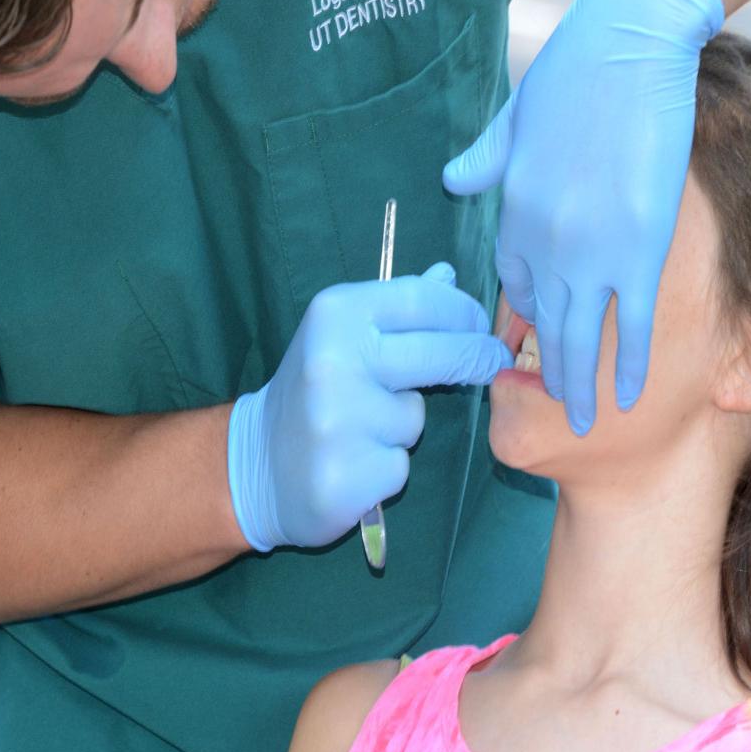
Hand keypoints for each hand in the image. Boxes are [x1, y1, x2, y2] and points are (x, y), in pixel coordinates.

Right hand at [226, 262, 511, 551]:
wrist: (257, 464)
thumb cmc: (312, 388)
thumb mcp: (343, 334)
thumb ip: (397, 308)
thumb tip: (447, 274)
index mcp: (335, 315)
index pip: (423, 300)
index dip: (464, 312)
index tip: (482, 325)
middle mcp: (334, 361)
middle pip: (441, 353)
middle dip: (477, 357)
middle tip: (493, 361)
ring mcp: (338, 422)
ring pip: (416, 417)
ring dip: (405, 424)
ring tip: (365, 426)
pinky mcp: (345, 477)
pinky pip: (399, 465)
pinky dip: (387, 466)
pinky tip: (356, 461)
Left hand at [443, 0, 723, 434]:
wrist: (629, 45)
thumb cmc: (574, 71)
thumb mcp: (515, 115)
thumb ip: (486, 157)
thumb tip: (451, 180)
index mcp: (511, 207)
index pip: (513, 278)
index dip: (525, 309)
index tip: (536, 330)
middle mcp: (543, 239)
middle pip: (542, 321)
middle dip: (548, 367)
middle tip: (558, 405)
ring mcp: (590, 250)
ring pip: (582, 334)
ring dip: (583, 382)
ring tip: (587, 418)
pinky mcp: (639, 249)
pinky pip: (632, 323)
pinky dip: (633, 362)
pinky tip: (632, 395)